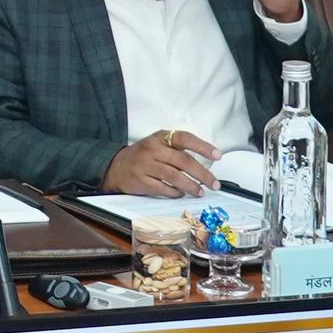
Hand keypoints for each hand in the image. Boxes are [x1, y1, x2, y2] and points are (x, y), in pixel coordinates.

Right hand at [103, 130, 218, 198]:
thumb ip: (177, 150)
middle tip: (214, 183)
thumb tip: (205, 164)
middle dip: (203, 174)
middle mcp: (153, 150)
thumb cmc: (142, 156)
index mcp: (160, 138)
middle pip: (183, 161)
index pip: (185, 138)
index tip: (218, 155)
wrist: (114, 167)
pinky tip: (181, 194)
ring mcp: (146, 165)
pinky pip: (164, 188)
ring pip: (175, 177)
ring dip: (191, 186)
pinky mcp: (141, 181)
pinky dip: (176, 193)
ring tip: (200, 192)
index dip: (203, 147)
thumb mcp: (157, 145)